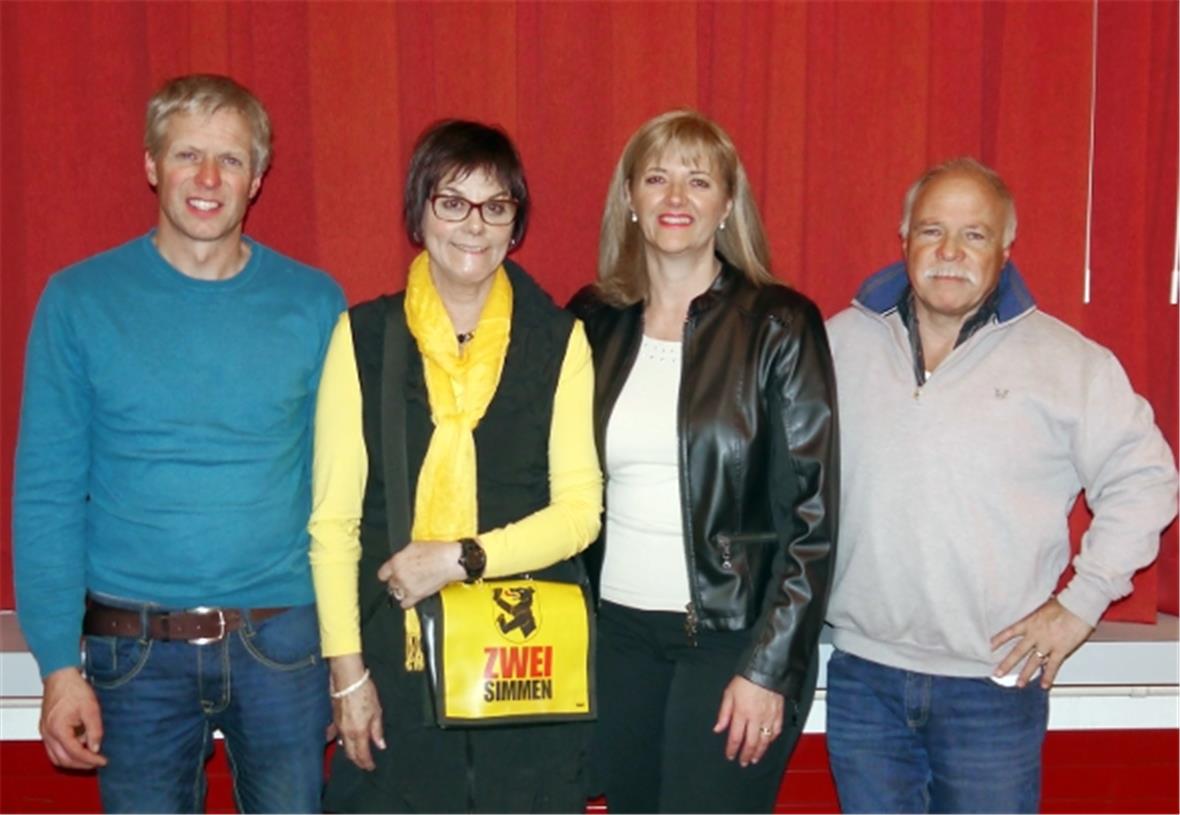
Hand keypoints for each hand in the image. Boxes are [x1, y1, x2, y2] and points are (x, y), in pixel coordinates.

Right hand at [39, 667, 106, 768]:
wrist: (61, 677)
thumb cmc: (74, 689)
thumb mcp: (91, 708)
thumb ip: (94, 730)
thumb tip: (96, 748)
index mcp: (58, 729)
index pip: (74, 753)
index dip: (90, 760)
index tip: (103, 761)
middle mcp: (48, 734)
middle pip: (63, 760)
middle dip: (81, 764)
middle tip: (97, 762)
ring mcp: (45, 732)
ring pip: (56, 757)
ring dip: (72, 761)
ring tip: (90, 757)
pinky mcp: (46, 729)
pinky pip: (53, 749)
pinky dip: (66, 752)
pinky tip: (80, 746)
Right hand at [330, 655, 385, 770]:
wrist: (348, 679)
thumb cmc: (364, 692)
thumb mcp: (376, 711)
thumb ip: (377, 730)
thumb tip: (380, 745)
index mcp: (359, 732)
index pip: (362, 754)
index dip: (366, 763)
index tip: (371, 767)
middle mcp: (346, 733)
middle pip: (351, 753)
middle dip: (358, 760)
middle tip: (364, 763)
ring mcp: (338, 726)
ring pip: (343, 745)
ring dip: (349, 751)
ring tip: (356, 754)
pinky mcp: (334, 718)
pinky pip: (334, 734)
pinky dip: (337, 739)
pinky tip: (339, 740)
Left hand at [377, 540, 464, 608]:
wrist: (449, 561)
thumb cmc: (436, 552)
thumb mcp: (414, 546)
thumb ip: (403, 556)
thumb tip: (400, 559)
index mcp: (397, 562)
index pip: (382, 574)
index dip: (387, 574)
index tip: (390, 575)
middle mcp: (399, 575)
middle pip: (391, 583)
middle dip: (397, 581)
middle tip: (406, 577)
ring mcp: (407, 586)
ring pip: (397, 593)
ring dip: (402, 590)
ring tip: (411, 586)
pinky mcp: (416, 595)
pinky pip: (405, 604)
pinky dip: (407, 602)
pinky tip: (412, 596)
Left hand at [712, 675, 783, 766]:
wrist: (766, 669)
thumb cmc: (746, 678)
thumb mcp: (729, 693)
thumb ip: (724, 713)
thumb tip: (718, 728)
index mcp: (741, 713)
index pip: (735, 737)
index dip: (732, 749)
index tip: (730, 756)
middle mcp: (755, 718)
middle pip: (751, 743)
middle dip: (746, 755)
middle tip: (743, 762)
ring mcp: (769, 717)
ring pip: (764, 740)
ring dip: (759, 752)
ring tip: (755, 758)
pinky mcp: (779, 713)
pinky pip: (776, 731)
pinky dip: (772, 739)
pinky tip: (768, 742)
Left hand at [991, 597, 1093, 688]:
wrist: (1078, 606)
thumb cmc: (1063, 604)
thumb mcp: (1042, 608)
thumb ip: (1036, 618)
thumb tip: (1034, 622)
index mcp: (1029, 623)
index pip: (1009, 633)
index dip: (998, 640)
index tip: (989, 647)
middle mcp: (1035, 635)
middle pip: (1017, 652)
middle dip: (1006, 664)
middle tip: (998, 673)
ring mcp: (1047, 644)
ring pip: (1033, 662)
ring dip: (1025, 674)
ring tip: (1019, 684)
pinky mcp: (1060, 650)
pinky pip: (1052, 666)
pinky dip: (1048, 676)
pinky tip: (1044, 685)